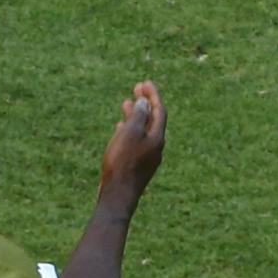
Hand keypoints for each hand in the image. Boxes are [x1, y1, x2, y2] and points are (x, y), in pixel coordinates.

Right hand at [99, 81, 166, 199]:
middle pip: (153, 119)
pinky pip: (137, 140)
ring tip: (126, 104)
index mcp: (157, 137)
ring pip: (144, 129)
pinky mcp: (138, 164)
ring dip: (136, 115)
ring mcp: (148, 156)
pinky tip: (120, 128)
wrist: (118, 194)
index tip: (145, 83)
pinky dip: (131, 129)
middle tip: (137, 88)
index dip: (153, 95)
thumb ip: (138, 116)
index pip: (159, 111)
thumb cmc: (122, 162)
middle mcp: (156, 146)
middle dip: (145, 103)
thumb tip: (145, 102)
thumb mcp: (129, 133)